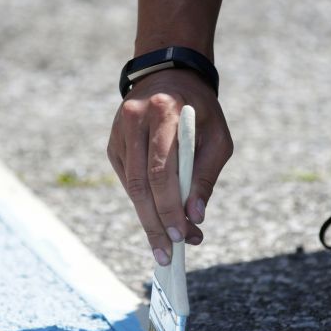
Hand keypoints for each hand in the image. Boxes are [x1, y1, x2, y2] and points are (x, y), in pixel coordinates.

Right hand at [107, 69, 233, 264]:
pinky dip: (142, 203)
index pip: (162, 169)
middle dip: (156, 223)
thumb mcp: (217, 137)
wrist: (170, 75)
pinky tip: (157, 216)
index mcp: (165, 112)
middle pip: (142, 184)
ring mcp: (120, 131)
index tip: (181, 235)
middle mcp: (135, 119)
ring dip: (149, 219)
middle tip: (168, 255)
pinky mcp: (113, 143)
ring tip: (166, 245)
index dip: (170, 207)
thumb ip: (205, 175)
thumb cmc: (200, 110)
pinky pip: (128, 180)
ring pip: (132, 186)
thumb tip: (195, 217)